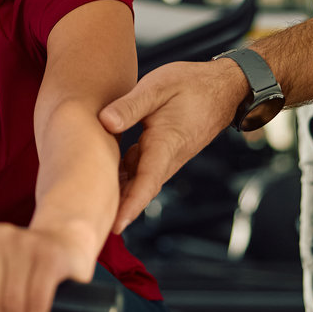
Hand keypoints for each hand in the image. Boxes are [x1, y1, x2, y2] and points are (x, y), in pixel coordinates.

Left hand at [99, 59, 247, 232]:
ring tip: (90, 208)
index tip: (115, 225)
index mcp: (165, 144)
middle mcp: (166, 158)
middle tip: (91, 226)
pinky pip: (137, 170)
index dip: (130, 204)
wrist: (222, 89)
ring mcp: (164, 157)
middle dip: (118, 209)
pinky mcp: (160, 152)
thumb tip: (105, 122)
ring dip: (118, 195)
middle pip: (138, 189)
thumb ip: (131, 106)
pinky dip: (121, 178)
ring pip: (137, 181)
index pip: (146, 181)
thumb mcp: (158, 87)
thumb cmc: (190, 85)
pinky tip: (101, 177)